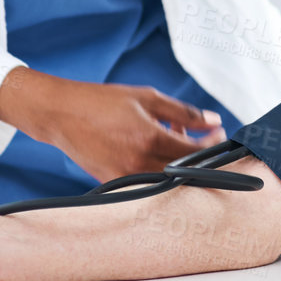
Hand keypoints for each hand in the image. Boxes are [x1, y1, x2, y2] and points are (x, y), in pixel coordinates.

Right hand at [0, 68, 227, 181]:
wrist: (61, 114)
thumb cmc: (102, 101)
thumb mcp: (146, 97)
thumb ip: (183, 112)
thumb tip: (213, 121)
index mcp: (148, 138)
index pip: (194, 153)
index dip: (212, 146)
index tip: (220, 135)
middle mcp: (138, 163)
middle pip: (185, 171)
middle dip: (200, 156)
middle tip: (204, 139)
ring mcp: (125, 177)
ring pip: (167, 178)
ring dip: (179, 162)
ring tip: (172, 136)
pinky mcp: (114, 183)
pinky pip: (147, 181)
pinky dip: (158, 167)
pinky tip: (154, 146)